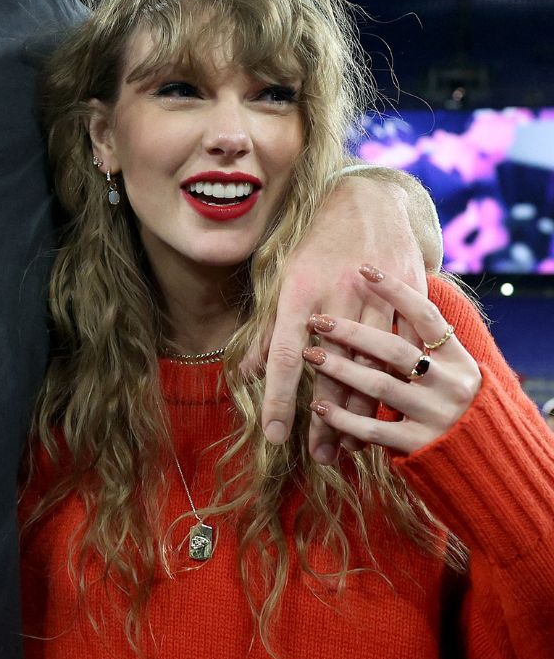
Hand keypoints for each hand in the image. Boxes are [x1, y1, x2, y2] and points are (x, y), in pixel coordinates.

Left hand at [250, 175, 426, 462]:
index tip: (275, 437)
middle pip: (332, 371)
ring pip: (372, 367)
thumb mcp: (283, 280)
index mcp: (299, 293)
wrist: (369, 202)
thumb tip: (249, 372)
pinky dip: (397, 383)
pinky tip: (388, 412)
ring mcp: (376, 298)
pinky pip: (405, 351)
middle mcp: (337, 297)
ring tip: (349, 446)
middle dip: (326, 419)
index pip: (285, 357)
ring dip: (362, 411)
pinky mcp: (409, 297)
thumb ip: (268, 330)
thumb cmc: (315, 245)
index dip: (280, 399)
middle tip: (319, 456)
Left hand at [303, 265, 480, 453]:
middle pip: (395, 350)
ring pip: (381, 386)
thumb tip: (378, 302)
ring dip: (340, 370)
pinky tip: (319, 406)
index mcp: (457, 358)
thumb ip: (418, 343)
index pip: (426, 315)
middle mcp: (451, 384)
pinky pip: (375, 430)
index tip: (364, 268)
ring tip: (309, 356)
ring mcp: (437, 415)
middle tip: (318, 320)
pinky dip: (344, 418)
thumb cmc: (449, 402)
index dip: (396, 291)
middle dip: (352, 333)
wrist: (486, 459)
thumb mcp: (448, 369)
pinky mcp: (421, 444)